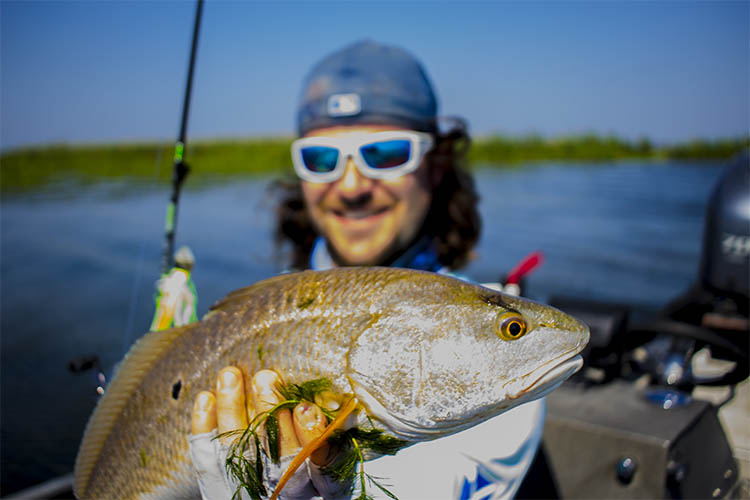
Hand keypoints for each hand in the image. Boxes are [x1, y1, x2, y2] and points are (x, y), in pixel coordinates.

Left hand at [189, 367, 349, 499]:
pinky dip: (204, 426)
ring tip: (230, 376)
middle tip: (265, 378)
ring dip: (232, 409)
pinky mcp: (218, 487)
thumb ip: (330, 446)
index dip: (310, 436)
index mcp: (315, 488)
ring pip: (237, 449)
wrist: (268, 499)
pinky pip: (205, 458)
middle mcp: (281, 490)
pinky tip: (206, 397)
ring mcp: (248, 488)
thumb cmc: (309, 482)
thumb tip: (321, 404)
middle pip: (274, 453)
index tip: (305, 408)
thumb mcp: (332, 477)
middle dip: (268, 412)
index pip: (319, 465)